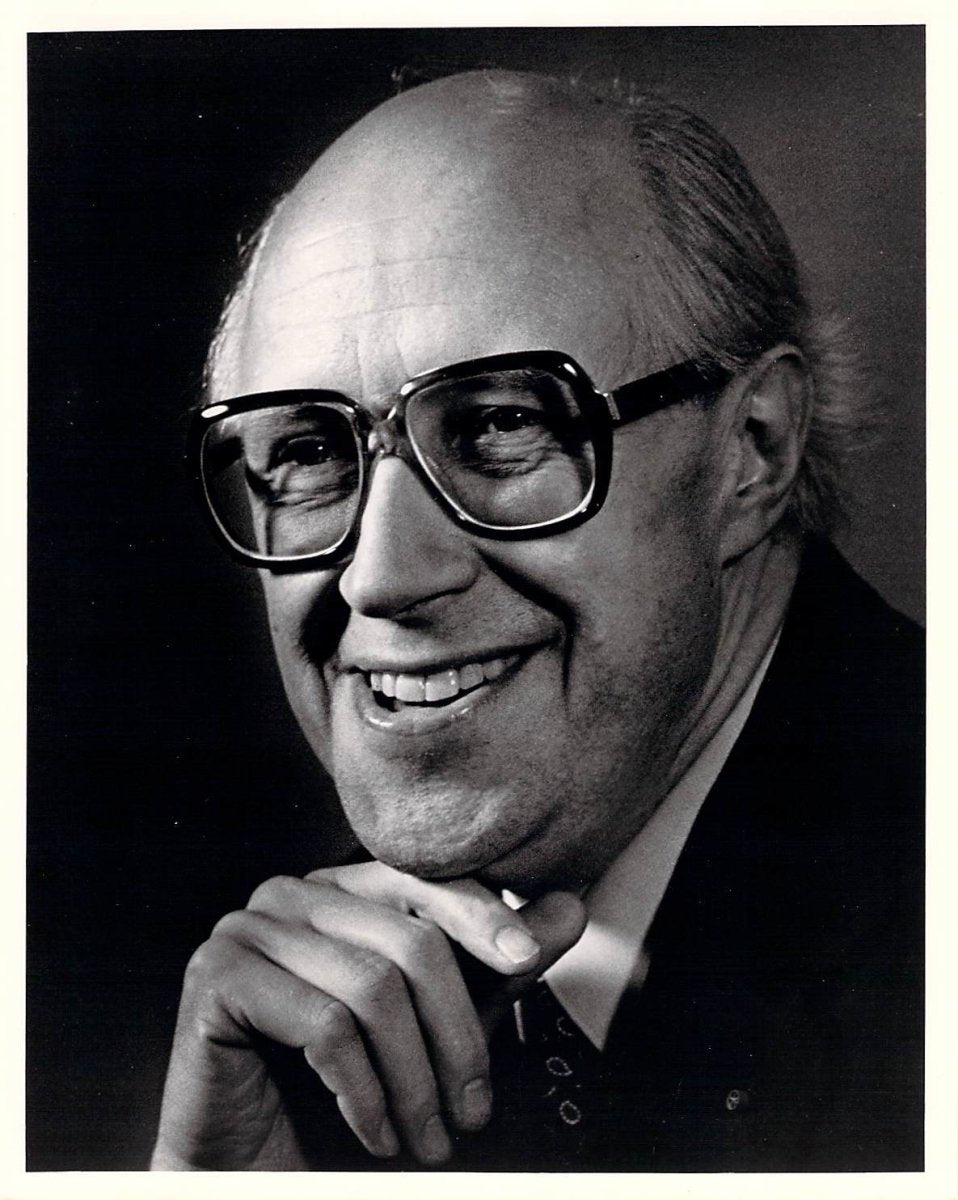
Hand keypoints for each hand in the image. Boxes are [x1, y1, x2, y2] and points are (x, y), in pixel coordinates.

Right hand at [151, 861, 585, 1169]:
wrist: (247, 1157)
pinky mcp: (216, 976)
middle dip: (455, 1037)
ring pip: (370, 987)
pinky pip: (321, 1025)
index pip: (423, 880)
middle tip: (474, 1111)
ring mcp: (247, 928)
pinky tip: (374, 1131)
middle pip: (406, 941)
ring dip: (414, 1080)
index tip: (528, 958)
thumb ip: (495, 963)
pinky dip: (363, 1091)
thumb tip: (570, 909)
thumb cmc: (342, 1082)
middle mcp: (290, 893)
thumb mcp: (437, 1018)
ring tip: (428, 1137)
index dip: (482, 917)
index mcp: (339, 887)